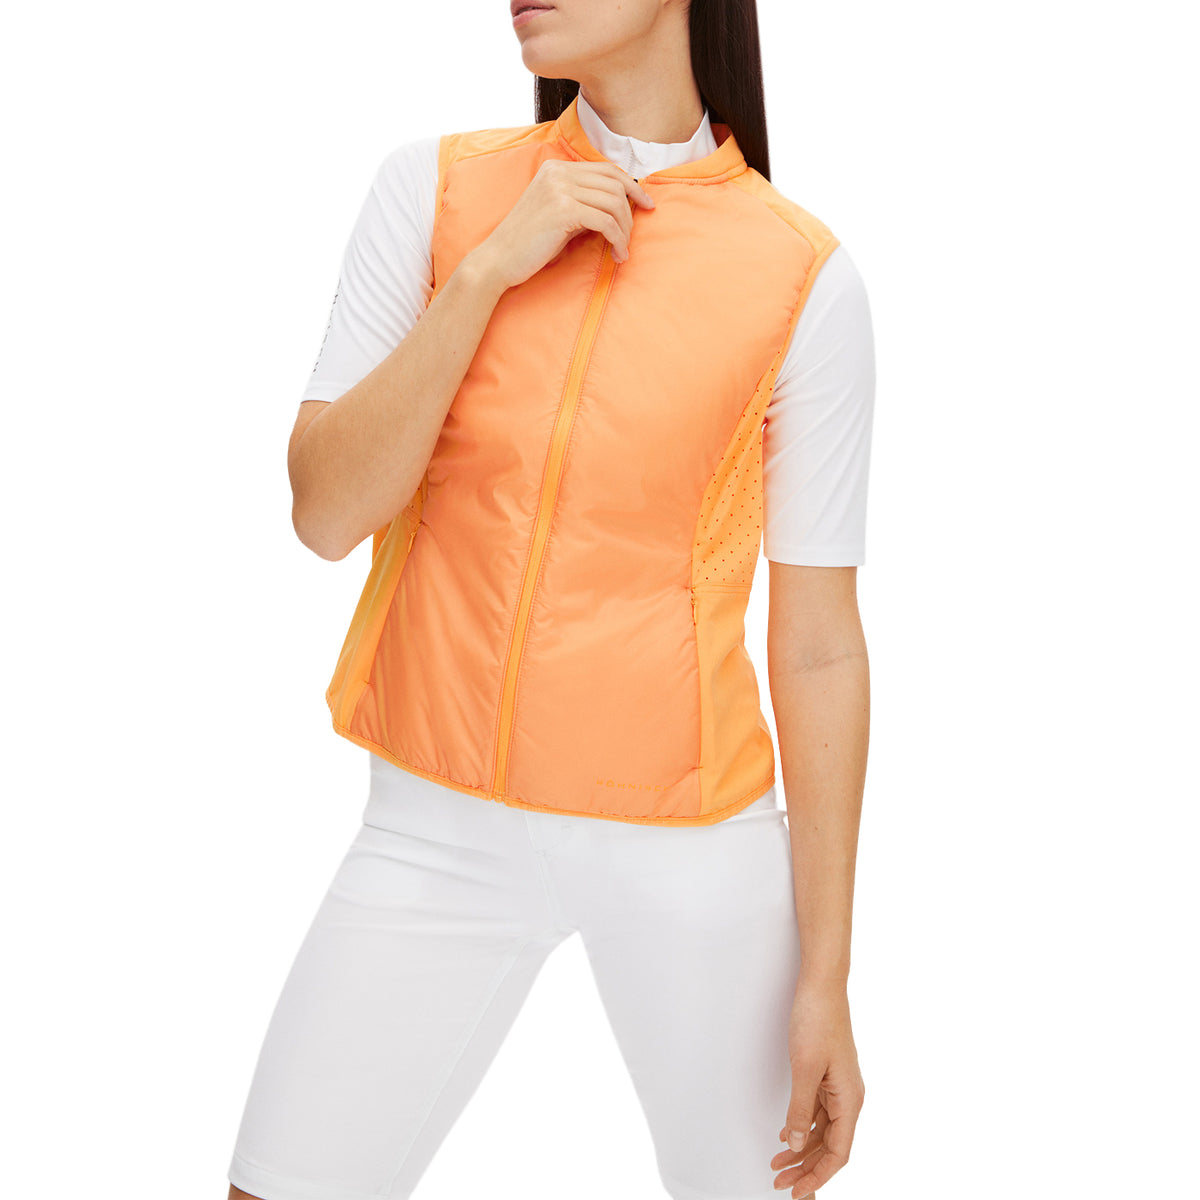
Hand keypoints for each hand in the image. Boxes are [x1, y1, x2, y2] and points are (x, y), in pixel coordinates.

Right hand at [469, 158, 655, 290]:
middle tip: (629, 237)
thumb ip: (583, 204)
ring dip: (624, 229)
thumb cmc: (528, 244)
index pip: (607, 170)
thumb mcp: (557, 214)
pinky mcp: (563, 210)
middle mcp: (559, 172)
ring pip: (614, 203)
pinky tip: (616, 254)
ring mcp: (560, 189)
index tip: (646, 205)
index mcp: (557, 168)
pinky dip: (617, 239)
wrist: (497, 260)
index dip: (632, 187)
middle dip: (630, 212)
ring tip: (621, 249)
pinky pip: (605, 221)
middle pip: (615, 184)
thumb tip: (620, 207)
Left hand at [771, 979, 864, 1195]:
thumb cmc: (818, 1020)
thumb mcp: (804, 1068)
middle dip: (807, 1168)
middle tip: (781, 1184)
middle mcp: (849, 1098)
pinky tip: (787, 1135)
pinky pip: (818, 1113)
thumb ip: (799, 1109)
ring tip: (778, 1164)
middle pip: (830, 1147)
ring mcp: (839, 1087)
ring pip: (822, 1131)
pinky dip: (802, 1127)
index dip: (818, 1176)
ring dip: (801, 1150)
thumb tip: (793, 1143)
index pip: (838, 1153)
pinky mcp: (828, 1076)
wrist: (821, 986)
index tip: (799, 1192)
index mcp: (850, 1100)